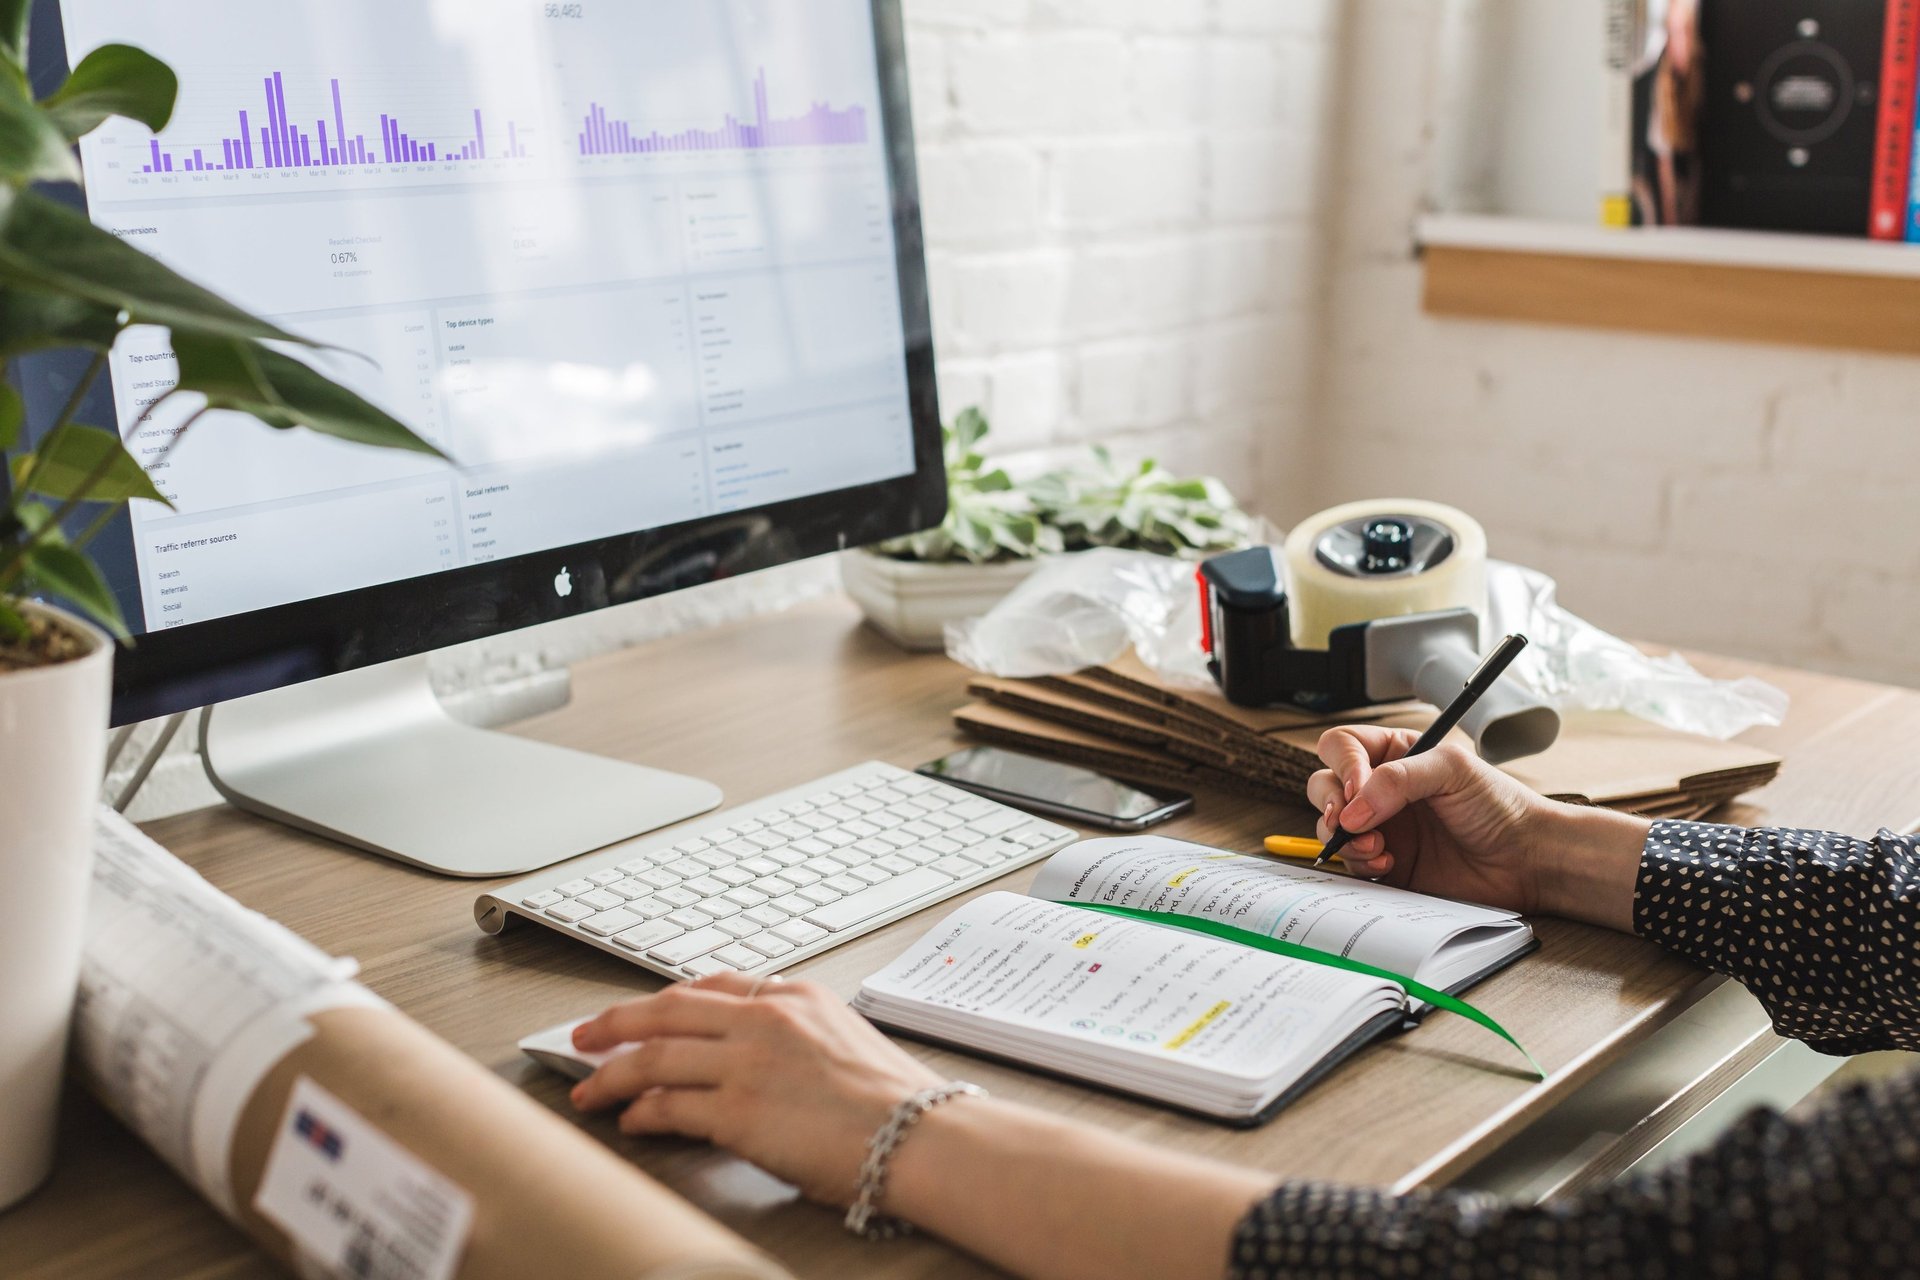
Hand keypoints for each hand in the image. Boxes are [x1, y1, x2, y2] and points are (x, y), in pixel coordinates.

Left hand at [569, 972, 944, 1204]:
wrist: (919, 1137)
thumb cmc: (896, 1104)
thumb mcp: (843, 1041)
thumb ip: (794, 1038)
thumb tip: (752, 1061)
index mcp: (794, 997)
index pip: (711, 986)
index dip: (664, 1000)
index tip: (640, 1012)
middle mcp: (766, 1019)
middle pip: (666, 1009)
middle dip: (615, 1022)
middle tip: (585, 1036)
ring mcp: (748, 1062)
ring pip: (654, 1055)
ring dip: (611, 1073)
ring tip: (588, 1088)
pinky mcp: (738, 1111)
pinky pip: (667, 1105)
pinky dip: (640, 1112)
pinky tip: (630, 1120)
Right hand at [1308, 725, 1647, 929]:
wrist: (1527, 861)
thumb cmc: (1500, 807)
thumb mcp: (1452, 770)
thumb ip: (1397, 779)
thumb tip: (1351, 808)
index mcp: (1395, 756)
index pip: (1341, 747)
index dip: (1342, 766)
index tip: (1359, 789)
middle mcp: (1381, 790)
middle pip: (1323, 785)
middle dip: (1332, 804)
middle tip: (1353, 821)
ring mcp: (1381, 828)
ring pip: (1329, 827)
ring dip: (1345, 838)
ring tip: (1380, 846)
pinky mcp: (1386, 864)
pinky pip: (1350, 863)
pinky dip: (1359, 863)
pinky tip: (1388, 863)